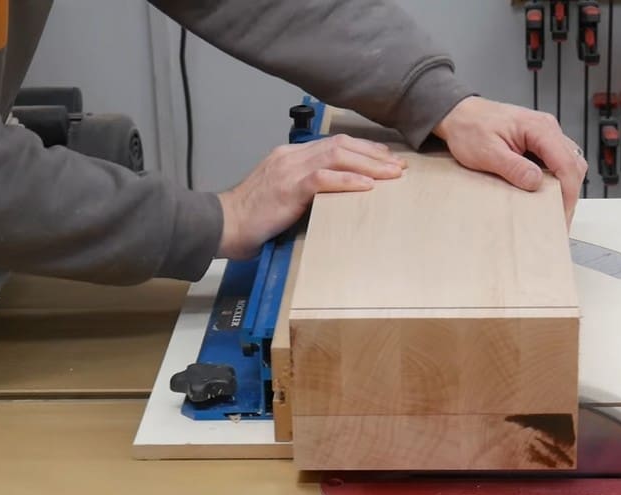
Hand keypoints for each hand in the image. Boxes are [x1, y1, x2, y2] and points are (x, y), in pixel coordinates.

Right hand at [216, 134, 405, 258]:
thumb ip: (305, 189)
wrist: (222, 225)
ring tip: (392, 174)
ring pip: (336, 155)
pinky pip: (323, 178)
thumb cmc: (251, 217)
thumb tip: (335, 194)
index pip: (333, 143)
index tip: (385, 157)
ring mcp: (288, 170)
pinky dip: (348, 180)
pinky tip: (367, 185)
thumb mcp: (281, 196)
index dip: (363, 149)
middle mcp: (290, 156)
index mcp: (289, 156)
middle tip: (399, 165)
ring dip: (369, 164)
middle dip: (374, 154)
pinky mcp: (287, 188)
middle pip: (341, 145)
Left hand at [432, 96, 586, 222]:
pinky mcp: (540, 142)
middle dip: (570, 194)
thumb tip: (535, 183)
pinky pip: (557, 162)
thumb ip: (512, 167)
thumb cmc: (470, 128)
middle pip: (573, 164)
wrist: (460, 114)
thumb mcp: (487, 152)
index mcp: (538, 128)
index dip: (568, 192)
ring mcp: (545, 134)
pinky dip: (556, 180)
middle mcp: (547, 128)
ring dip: (565, 187)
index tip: (562, 215)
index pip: (566, 163)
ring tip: (553, 210)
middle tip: (559, 219)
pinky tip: (545, 194)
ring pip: (569, 163)